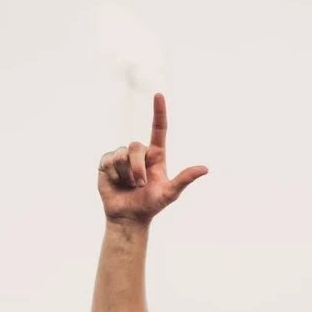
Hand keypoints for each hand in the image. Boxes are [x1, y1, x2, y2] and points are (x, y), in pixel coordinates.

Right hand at [97, 94, 208, 227]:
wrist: (129, 216)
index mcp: (156, 156)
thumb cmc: (151, 205)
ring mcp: (122, 156)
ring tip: (128, 185)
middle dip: (137, 169)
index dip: (159, 112)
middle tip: (139, 185)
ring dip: (125, 174)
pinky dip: (113, 175)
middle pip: (136, 147)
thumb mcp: (169, 193)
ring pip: (121, 155)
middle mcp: (140, 153)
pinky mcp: (107, 162)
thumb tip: (205, 169)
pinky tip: (116, 182)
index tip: (159, 95)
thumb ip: (185, 179)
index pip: (158, 129)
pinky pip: (108, 161)